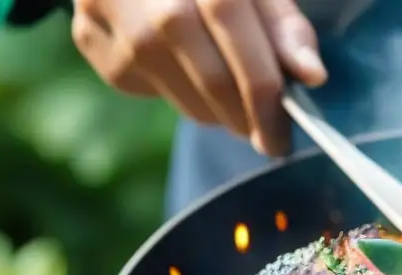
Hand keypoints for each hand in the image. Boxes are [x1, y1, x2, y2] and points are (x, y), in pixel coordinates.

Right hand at [71, 0, 326, 155]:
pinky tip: (185, 75)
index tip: (283, 134)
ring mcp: (106, 8)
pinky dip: (176, 95)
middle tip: (266, 133)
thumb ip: (285, 27)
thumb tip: (313, 76)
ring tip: (232, 103)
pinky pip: (145, 89)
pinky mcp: (89, 34)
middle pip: (207, 72)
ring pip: (177, 92)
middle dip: (246, 116)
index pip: (232, 27)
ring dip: (215, 112)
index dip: (263, 90)